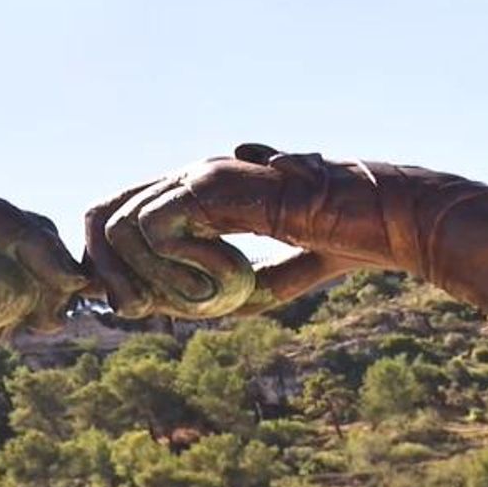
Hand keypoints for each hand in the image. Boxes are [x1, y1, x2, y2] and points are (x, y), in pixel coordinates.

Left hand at [82, 143, 487, 318]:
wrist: (385, 219)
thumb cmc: (337, 243)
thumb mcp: (267, 282)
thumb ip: (218, 294)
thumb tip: (170, 311)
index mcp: (202, 193)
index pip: (122, 217)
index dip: (111, 264)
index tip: (132, 307)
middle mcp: (194, 176)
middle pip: (102, 214)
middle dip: (108, 272)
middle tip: (137, 312)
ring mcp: (201, 174)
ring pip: (119, 224)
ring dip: (144, 277)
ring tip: (191, 302)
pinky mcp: (213, 183)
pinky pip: (152, 228)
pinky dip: (171, 268)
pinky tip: (220, 283)